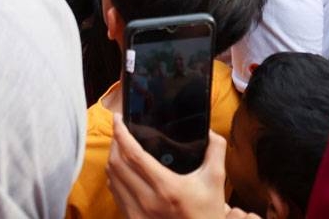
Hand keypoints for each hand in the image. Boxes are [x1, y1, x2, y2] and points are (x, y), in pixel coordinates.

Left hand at [107, 114, 235, 218]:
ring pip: (112, 178)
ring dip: (112, 158)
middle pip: (116, 164)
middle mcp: (147, 200)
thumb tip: (209, 132)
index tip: (118, 119)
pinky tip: (122, 169)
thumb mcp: (216, 180)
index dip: (121, 134)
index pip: (134, 155)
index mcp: (166, 187)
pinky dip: (114, 176)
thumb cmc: (206, 213)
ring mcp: (137, 212)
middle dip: (114, 142)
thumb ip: (215, 151)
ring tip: (119, 146)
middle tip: (119, 129)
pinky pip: (115, 193)